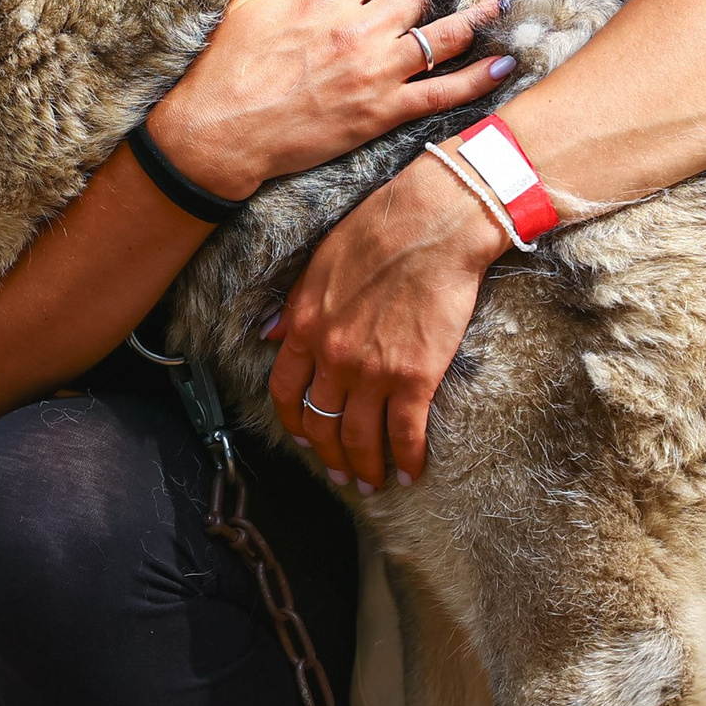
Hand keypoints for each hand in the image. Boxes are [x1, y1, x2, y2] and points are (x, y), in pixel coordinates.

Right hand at [145, 0, 510, 200]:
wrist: (224, 130)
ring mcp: (375, 70)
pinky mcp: (382, 111)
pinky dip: (478, 78)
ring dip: (478, 16)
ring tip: (500, 3)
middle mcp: (359, 28)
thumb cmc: (230, 65)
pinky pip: (443, 92)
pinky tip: (504, 64)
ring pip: (443, 37)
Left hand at [265, 157, 507, 488]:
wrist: (434, 222)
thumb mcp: (319, 265)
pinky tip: (411, 471)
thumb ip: (294, 308)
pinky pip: (405, 434)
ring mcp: (373, 370)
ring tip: (373, 483)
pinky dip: (407, 460)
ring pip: (359, 439)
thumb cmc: (380, 231)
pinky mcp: (416, 376)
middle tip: (343, 474)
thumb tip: (271, 335)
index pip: (285, 392)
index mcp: (304, 326)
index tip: (305, 439)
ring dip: (365, 469)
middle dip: (330, 457)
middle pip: (321, 425)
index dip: (294, 424)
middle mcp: (332, 355)